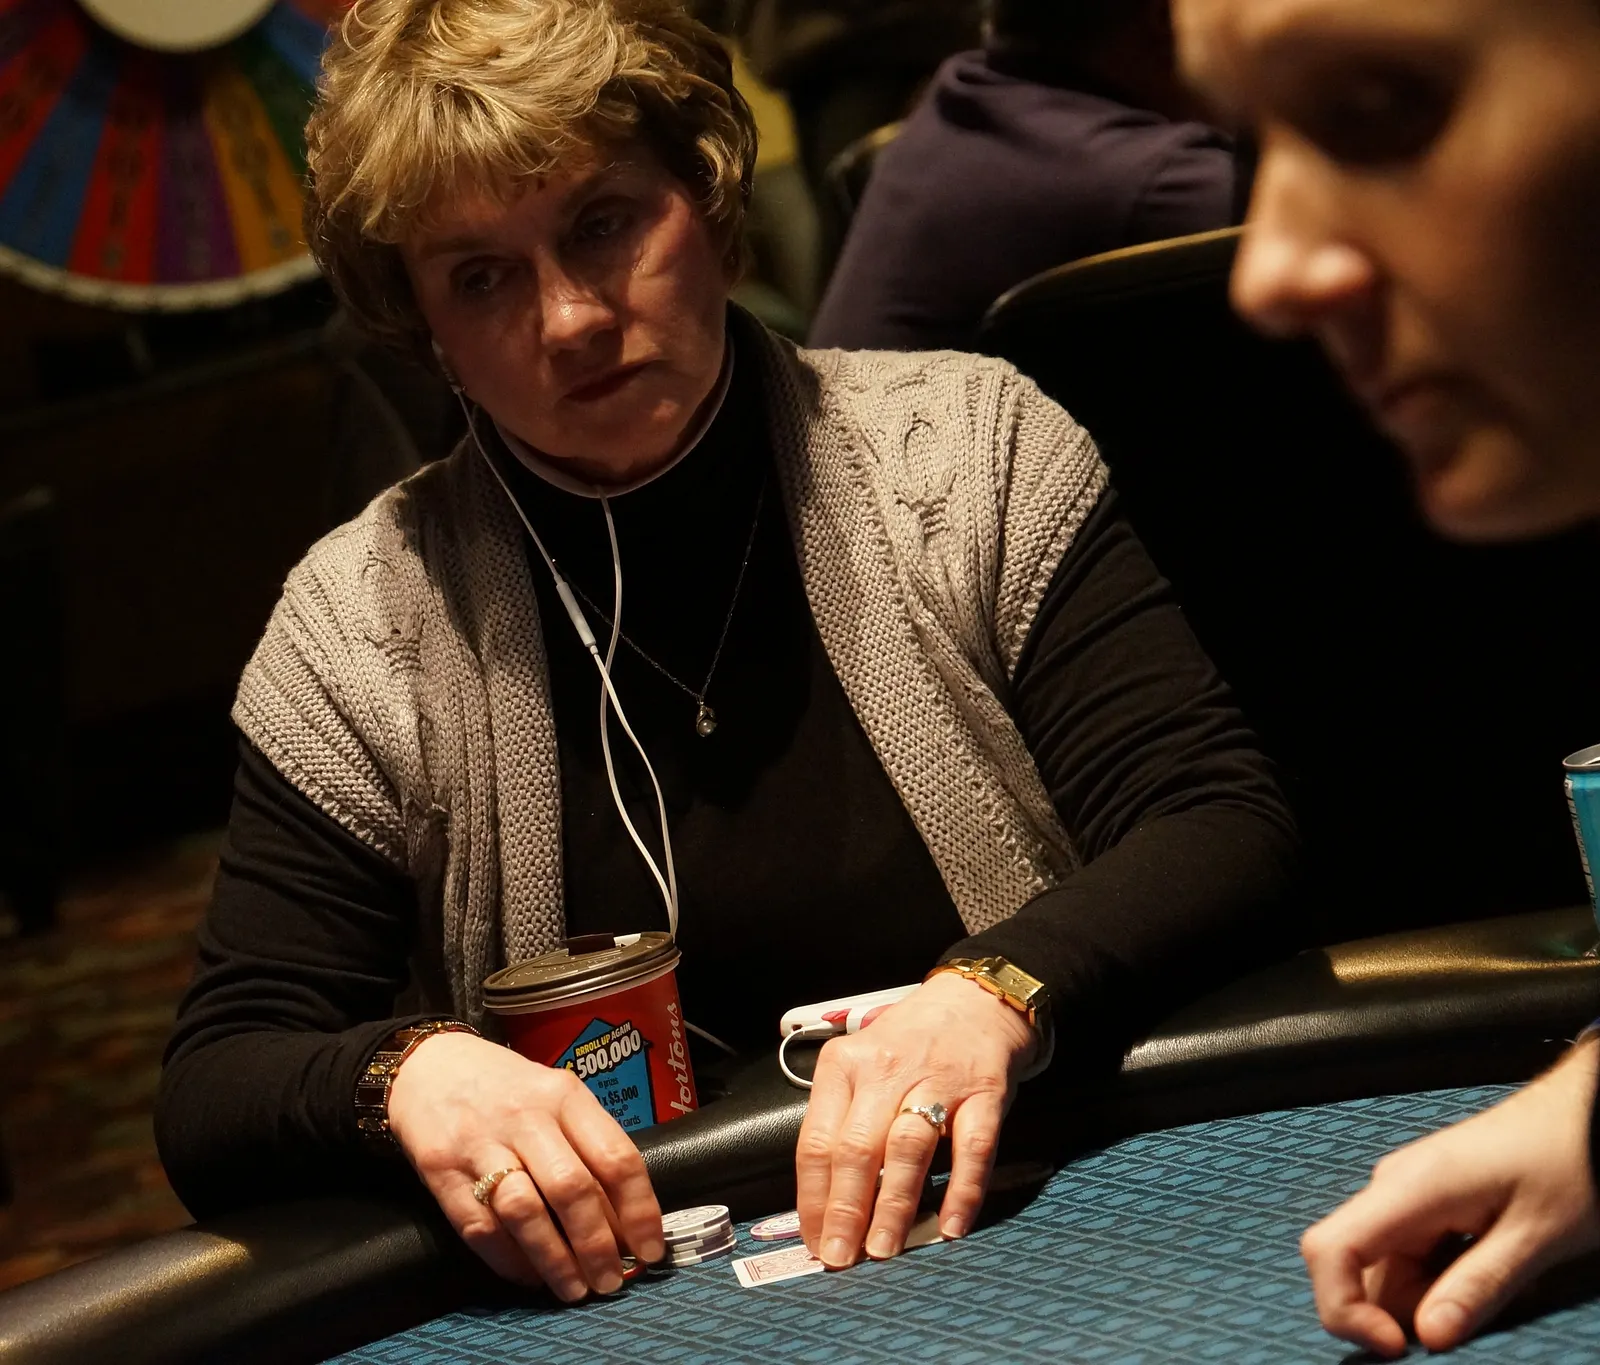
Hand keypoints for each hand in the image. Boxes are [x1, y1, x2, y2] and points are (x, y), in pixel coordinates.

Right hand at [386, 1032, 664, 1299]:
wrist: (429, 1063)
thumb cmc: (507, 1087)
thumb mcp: (555, 1094)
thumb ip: (587, 1143)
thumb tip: (624, 1218)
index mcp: (565, 1095)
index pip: (615, 1156)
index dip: (639, 1210)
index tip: (651, 1249)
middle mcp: (526, 1117)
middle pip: (571, 1189)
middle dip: (597, 1245)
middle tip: (612, 1282)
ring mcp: (480, 1144)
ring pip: (525, 1213)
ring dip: (555, 1260)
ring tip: (575, 1289)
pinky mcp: (441, 1171)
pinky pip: (480, 1227)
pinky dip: (510, 1260)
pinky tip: (530, 1276)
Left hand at [795, 971, 1037, 1267]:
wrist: (973, 1002)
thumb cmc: (907, 1044)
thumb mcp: (861, 1064)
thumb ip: (844, 1120)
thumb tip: (826, 1203)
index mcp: (845, 1065)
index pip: (817, 1140)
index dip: (813, 1198)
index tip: (815, 1239)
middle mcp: (886, 1070)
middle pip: (857, 1148)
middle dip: (846, 1210)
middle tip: (842, 1257)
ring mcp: (937, 1081)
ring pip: (907, 1149)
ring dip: (893, 1206)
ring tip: (884, 1249)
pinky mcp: (984, 1093)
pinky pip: (973, 1148)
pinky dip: (962, 1190)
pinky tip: (952, 1225)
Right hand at [1301, 1036, 1599, 1356]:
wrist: (1583, 1111)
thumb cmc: (1569, 1159)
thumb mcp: (1536, 1236)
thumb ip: (1479, 1286)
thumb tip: (1428, 1337)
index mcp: (1410, 1188)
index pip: (1328, 1249)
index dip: (1344, 1308)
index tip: (1398, 1348)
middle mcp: (1393, 1186)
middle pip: (1356, 1266)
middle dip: (1401, 1310)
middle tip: (1471, 1316)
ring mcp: (1405, 1191)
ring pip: (1384, 1266)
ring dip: (1427, 1295)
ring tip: (1497, 1277)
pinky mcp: (1422, 1198)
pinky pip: (1408, 1254)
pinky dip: (1439, 1279)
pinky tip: (1488, 1263)